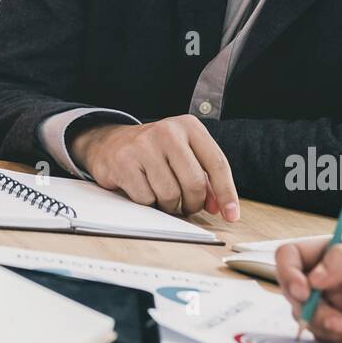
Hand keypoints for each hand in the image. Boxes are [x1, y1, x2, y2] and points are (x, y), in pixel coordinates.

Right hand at [69, 115, 240, 220]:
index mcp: (189, 126)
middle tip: (187, 207)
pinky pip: (146, 198)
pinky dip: (148, 202)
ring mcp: (144, 145)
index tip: (232, 215)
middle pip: (195, 183)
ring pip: (170, 194)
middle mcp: (168, 131)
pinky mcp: (124, 161)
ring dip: (168, 205)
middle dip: (193, 204)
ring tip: (161, 195)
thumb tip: (218, 206)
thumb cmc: (154, 154)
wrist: (110, 143)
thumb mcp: (183, 156)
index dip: (226, 193)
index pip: (217, 163)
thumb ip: (203, 178)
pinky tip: (143, 189)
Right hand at [274, 237, 341, 342]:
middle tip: (336, 321)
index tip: (304, 291)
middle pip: (295, 290)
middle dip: (312, 309)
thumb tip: (312, 274)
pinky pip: (325, 335)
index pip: (293, 255)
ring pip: (307, 315)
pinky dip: (341, 337)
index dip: (289, 272)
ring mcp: (338, 303)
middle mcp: (333, 276)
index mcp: (338, 254)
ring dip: (327, 326)